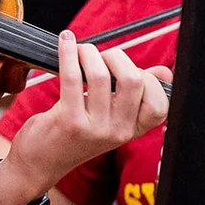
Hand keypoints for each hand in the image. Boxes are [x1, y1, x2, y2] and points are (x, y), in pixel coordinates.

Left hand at [0, 31, 169, 204]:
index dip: (149, 79)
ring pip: (100, 75)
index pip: (159, 104)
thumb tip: (163, 73)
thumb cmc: (75, 134)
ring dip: (89, 53)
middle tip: (101, 56)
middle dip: (116, 56)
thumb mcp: (111, 120)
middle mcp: (118, 132)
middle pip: (133, 81)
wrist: (41, 163)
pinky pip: (72, 77)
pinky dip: (69, 53)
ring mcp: (94, 129)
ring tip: (80, 51)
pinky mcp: (69, 121)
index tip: (129, 69)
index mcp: (132, 130)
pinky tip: (66, 42)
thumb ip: (135, 97)